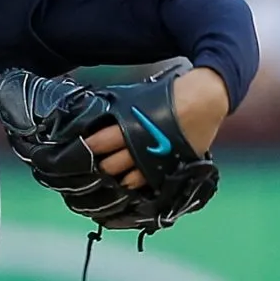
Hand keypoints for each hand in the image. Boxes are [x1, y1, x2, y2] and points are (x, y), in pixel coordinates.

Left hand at [84, 67, 229, 188]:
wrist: (202, 101)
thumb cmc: (165, 96)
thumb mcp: (134, 99)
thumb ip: (116, 113)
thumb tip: (94, 119)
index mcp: (129, 126)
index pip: (99, 143)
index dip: (87, 148)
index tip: (77, 151)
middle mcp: (141, 147)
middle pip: (111, 166)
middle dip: (100, 166)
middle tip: (93, 166)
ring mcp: (156, 162)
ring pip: (129, 180)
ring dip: (117, 179)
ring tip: (110, 177)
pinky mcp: (172, 169)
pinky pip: (150, 184)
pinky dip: (138, 184)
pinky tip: (131, 182)